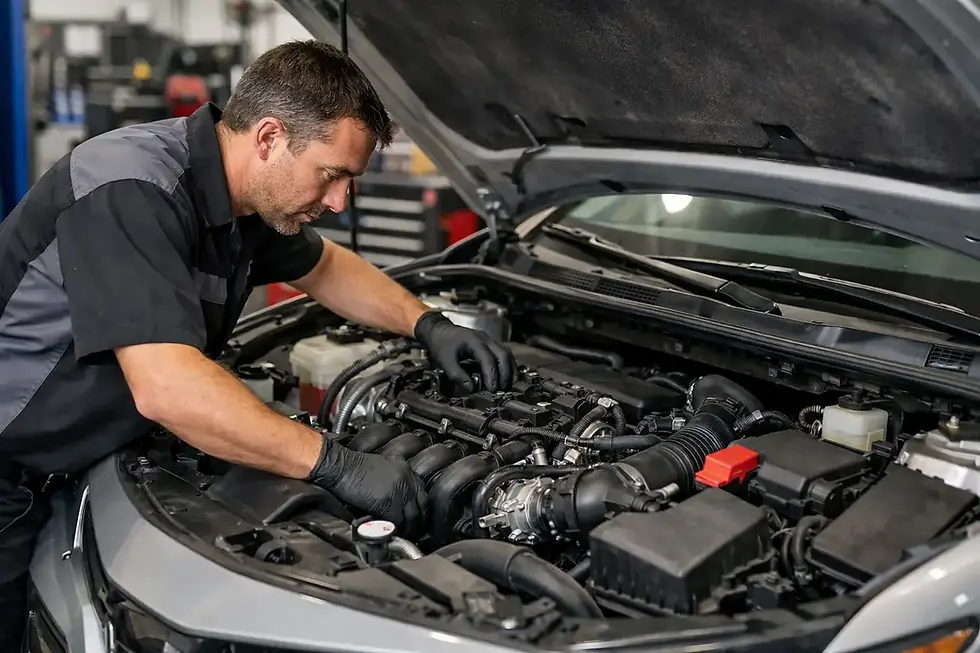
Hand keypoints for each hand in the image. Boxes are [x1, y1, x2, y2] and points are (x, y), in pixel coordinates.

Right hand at [307, 435, 426, 536]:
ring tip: (405, 536)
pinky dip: (396, 529)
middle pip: (421, 505)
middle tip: (414, 530)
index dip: (420, 506)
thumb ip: (394, 480)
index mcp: (405, 468)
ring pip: (412, 516)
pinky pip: (397, 521)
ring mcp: (398, 490)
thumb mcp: (381, 466)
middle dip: (419, 520)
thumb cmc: (353, 466)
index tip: (417, 516)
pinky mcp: (387, 503)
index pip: (421, 491)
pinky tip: (393, 533)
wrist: (340, 466)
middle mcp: (406, 478)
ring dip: (409, 528)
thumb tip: (396, 499)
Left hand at [414, 312, 515, 391]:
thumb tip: (471, 388)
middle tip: (503, 389)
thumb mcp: (445, 361)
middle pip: (503, 355)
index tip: (492, 389)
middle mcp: (485, 339)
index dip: (492, 375)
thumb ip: (457, 375)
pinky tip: (507, 377)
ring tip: (508, 386)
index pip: (488, 359)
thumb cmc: (441, 343)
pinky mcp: (490, 344)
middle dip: (505, 374)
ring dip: (510, 370)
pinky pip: (504, 354)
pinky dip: (508, 366)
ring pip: (507, 353)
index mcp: (474, 341)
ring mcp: (489, 340)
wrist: (439, 331)